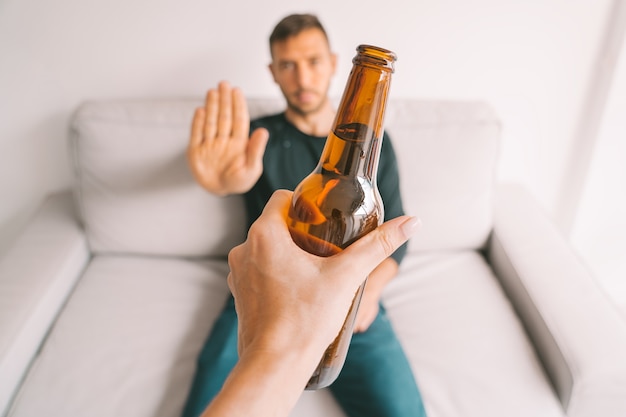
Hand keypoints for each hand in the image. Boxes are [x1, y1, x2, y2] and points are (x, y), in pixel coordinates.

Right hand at [188, 81, 269, 195]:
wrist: (220, 190)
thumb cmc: (238, 181)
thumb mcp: (251, 168)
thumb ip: (256, 150)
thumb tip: (264, 131)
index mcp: (239, 142)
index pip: (239, 120)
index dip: (238, 105)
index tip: (237, 91)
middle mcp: (224, 139)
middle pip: (224, 117)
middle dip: (224, 100)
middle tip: (224, 84)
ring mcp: (210, 143)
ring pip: (211, 122)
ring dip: (212, 106)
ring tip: (213, 92)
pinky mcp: (196, 150)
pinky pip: (197, 134)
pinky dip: (198, 123)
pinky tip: (201, 110)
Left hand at [227, 190, 421, 361]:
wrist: (276, 364)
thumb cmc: (305, 320)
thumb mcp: (347, 276)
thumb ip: (378, 246)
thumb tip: (411, 223)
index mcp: (264, 235)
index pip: (282, 198)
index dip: (305, 204)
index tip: (323, 220)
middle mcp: (244, 249)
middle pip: (276, 224)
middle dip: (301, 231)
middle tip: (325, 247)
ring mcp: (238, 272)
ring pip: (266, 248)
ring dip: (288, 253)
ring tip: (314, 270)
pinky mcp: (240, 293)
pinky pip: (259, 270)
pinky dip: (277, 273)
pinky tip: (298, 290)